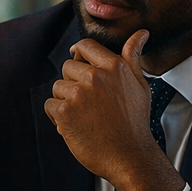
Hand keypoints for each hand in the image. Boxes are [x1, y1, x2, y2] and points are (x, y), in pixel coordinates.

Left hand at [42, 31, 184, 190]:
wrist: (130, 157)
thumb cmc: (135, 123)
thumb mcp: (140, 85)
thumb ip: (133, 57)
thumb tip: (141, 33)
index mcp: (114, 66)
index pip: (85, 46)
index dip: (78, 54)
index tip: (78, 63)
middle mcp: (96, 76)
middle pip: (68, 67)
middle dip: (73, 83)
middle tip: (88, 105)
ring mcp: (79, 93)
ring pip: (58, 87)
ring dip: (65, 101)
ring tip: (83, 117)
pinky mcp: (65, 111)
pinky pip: (50, 105)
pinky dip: (57, 117)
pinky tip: (74, 127)